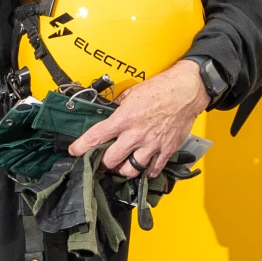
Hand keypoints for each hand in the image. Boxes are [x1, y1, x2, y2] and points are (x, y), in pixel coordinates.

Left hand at [66, 59, 209, 178]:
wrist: (187, 90)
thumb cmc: (161, 88)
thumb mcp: (132, 92)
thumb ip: (119, 106)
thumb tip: (111, 112)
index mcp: (124, 119)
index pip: (95, 137)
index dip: (81, 147)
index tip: (74, 152)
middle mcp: (135, 135)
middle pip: (110, 160)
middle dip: (102, 163)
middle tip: (100, 162)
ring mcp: (151, 145)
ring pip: (130, 170)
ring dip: (122, 170)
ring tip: (120, 167)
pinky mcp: (166, 150)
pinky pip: (153, 169)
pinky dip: (147, 172)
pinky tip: (144, 169)